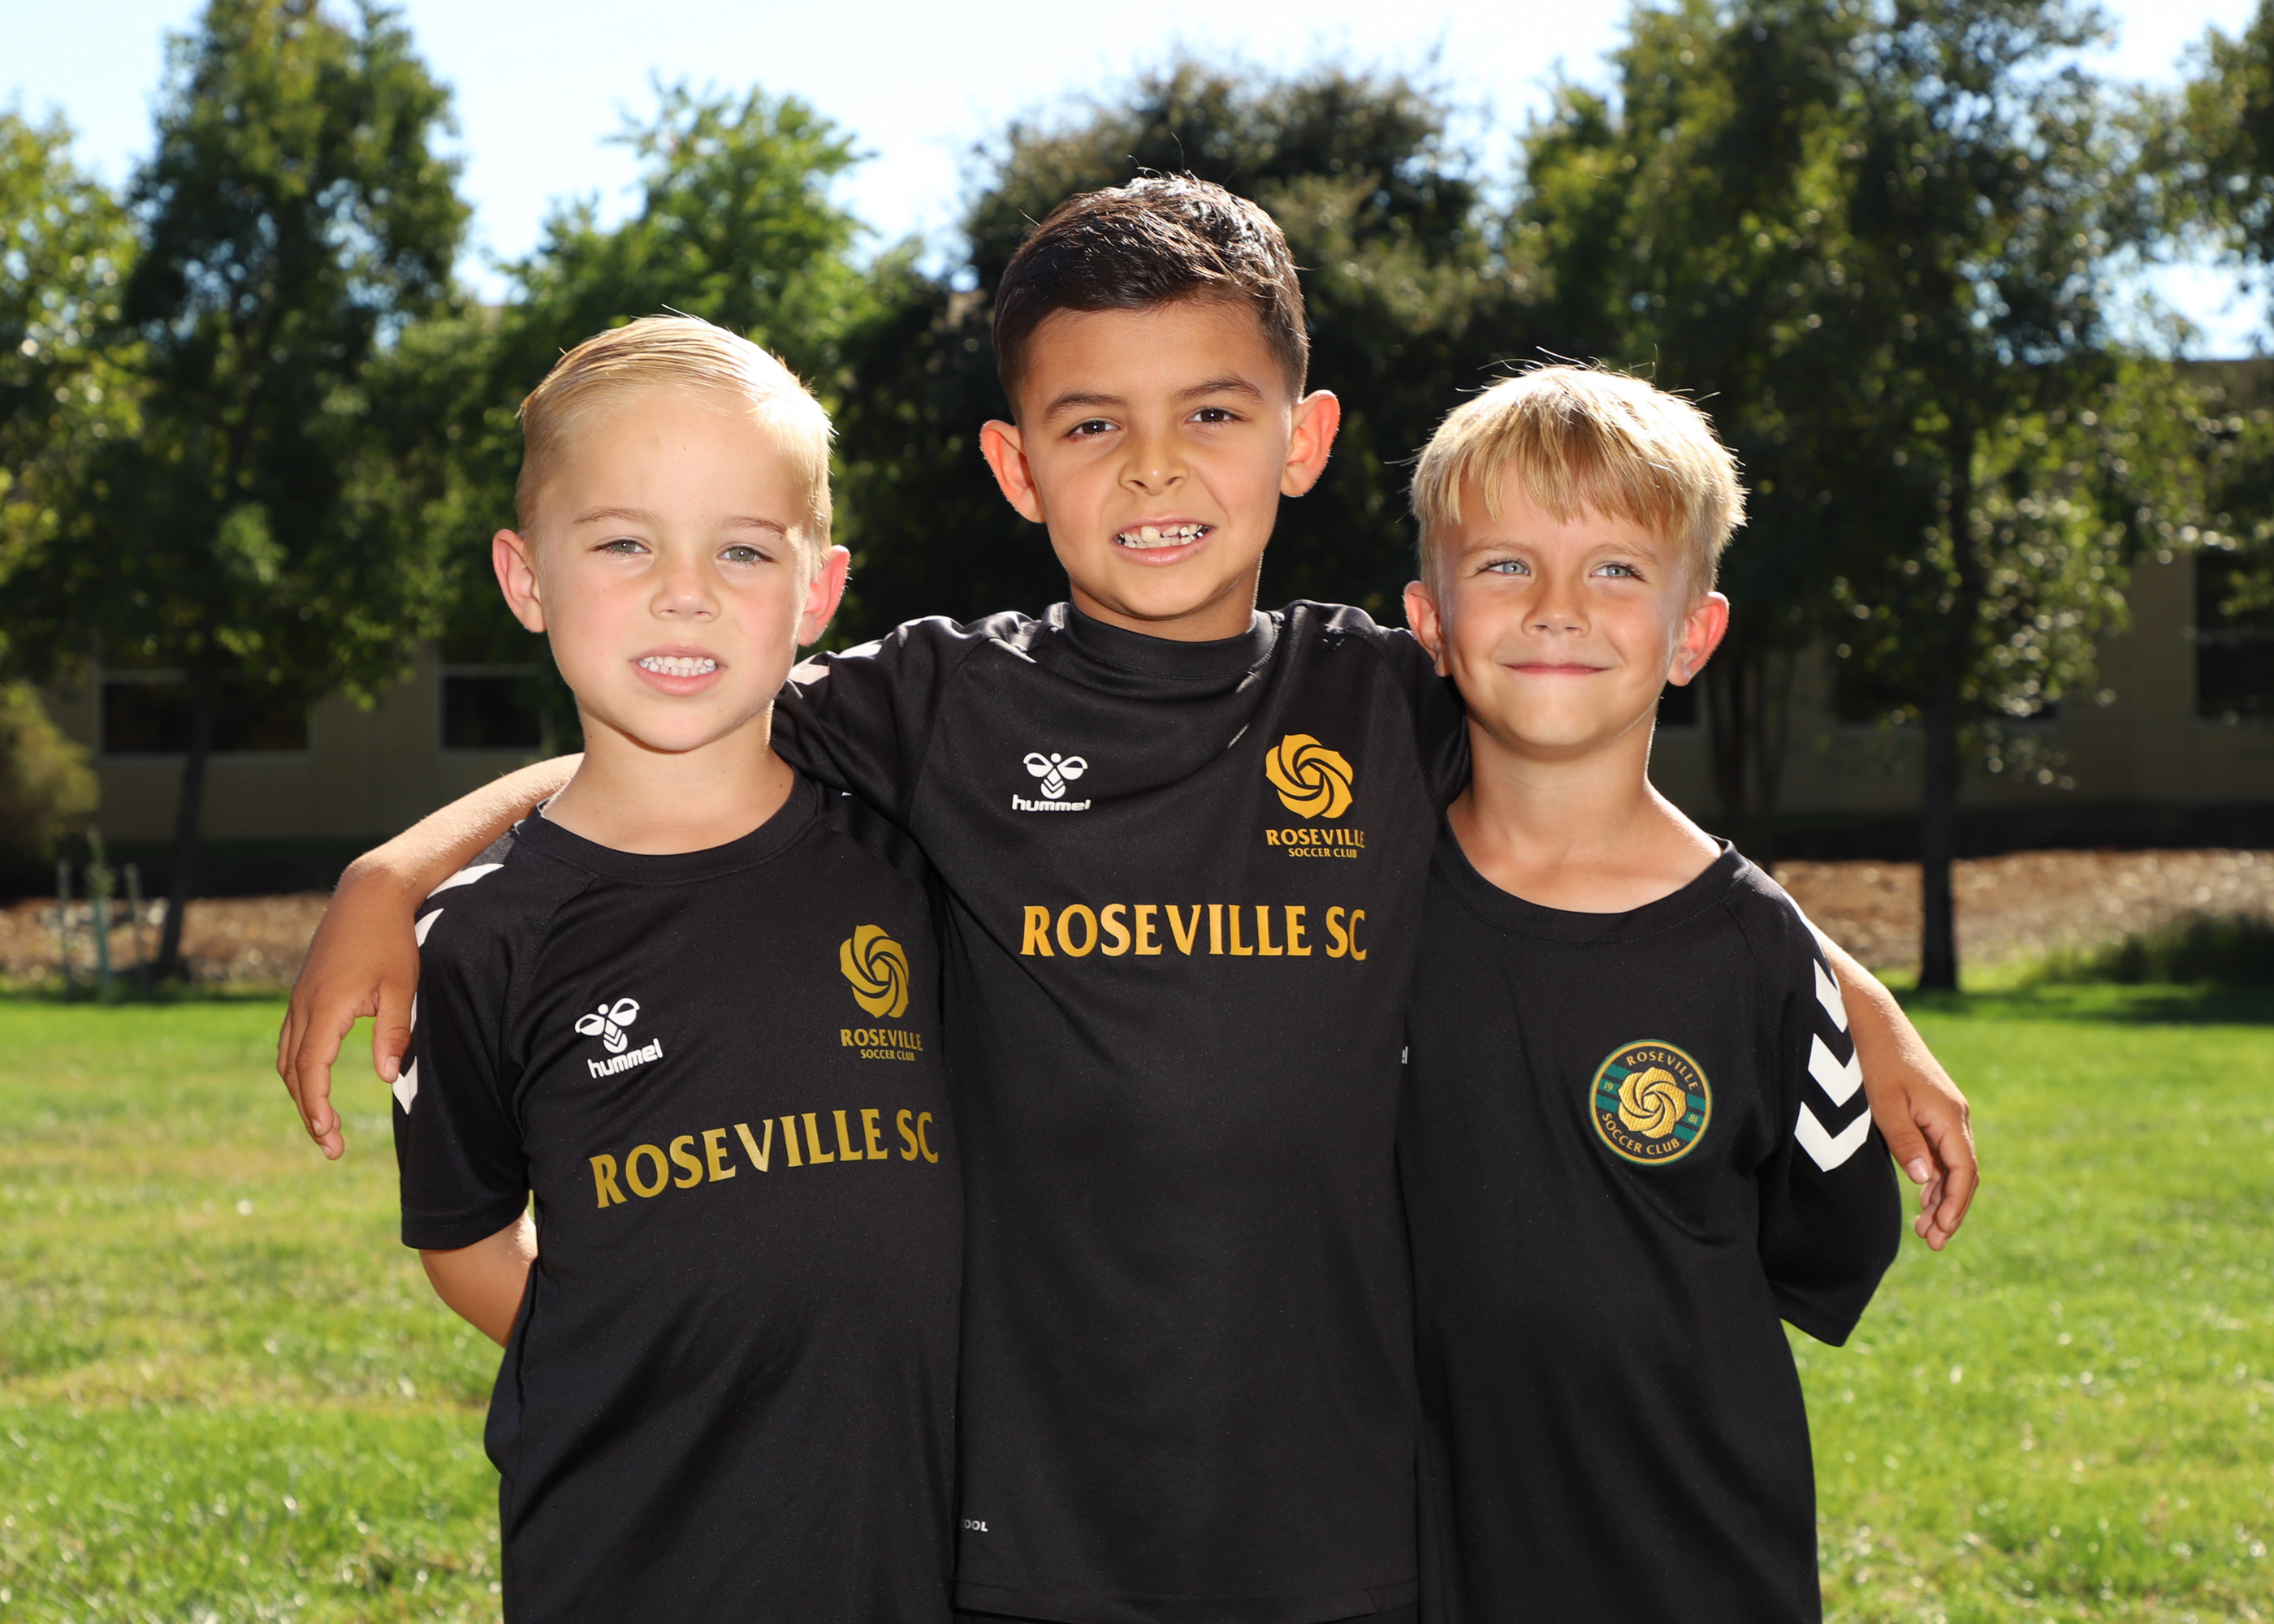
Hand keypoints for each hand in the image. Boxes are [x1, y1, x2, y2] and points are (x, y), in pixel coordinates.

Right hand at [276, 858, 422, 1158]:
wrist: (369, 894)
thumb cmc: (392, 940)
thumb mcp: (402, 987)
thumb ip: (394, 1033)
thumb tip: (387, 1078)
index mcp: (325, 1008)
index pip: (311, 1072)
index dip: (317, 1108)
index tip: (329, 1137)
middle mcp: (303, 1006)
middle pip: (293, 1072)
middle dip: (308, 1112)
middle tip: (331, 1146)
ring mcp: (299, 997)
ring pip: (287, 1057)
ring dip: (300, 1092)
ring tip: (323, 1123)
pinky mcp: (304, 991)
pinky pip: (291, 1039)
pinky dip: (298, 1068)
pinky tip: (315, 1082)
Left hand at [1867, 1046, 1976, 1250]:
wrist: (1871, 1018)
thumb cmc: (1874, 1058)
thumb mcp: (1883, 1102)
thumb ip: (1904, 1141)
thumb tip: (1923, 1181)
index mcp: (1948, 1115)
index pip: (1963, 1171)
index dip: (1955, 1205)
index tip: (1941, 1234)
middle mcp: (1955, 1114)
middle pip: (1963, 1172)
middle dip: (1951, 1209)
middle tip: (1932, 1243)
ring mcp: (1944, 1111)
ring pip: (1953, 1163)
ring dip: (1942, 1196)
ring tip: (1925, 1229)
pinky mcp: (1931, 1108)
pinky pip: (1941, 1150)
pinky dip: (1935, 1176)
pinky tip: (1923, 1195)